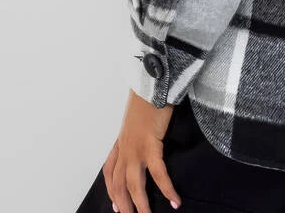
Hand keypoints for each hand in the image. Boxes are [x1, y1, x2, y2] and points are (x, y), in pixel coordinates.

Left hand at [102, 88, 182, 212]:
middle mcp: (125, 148)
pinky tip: (174, 199)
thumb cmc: (148, 97)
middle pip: (119, 184)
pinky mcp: (151, 145)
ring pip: (134, 184)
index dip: (111, 191)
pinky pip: (158, 173)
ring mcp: (136, 148)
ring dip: (140, 204)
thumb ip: (137, 130)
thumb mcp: (137, 117)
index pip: (110, 172)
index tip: (115, 205)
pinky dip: (166, 188)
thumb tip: (144, 136)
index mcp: (121, 141)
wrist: (151, 83)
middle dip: (124, 204)